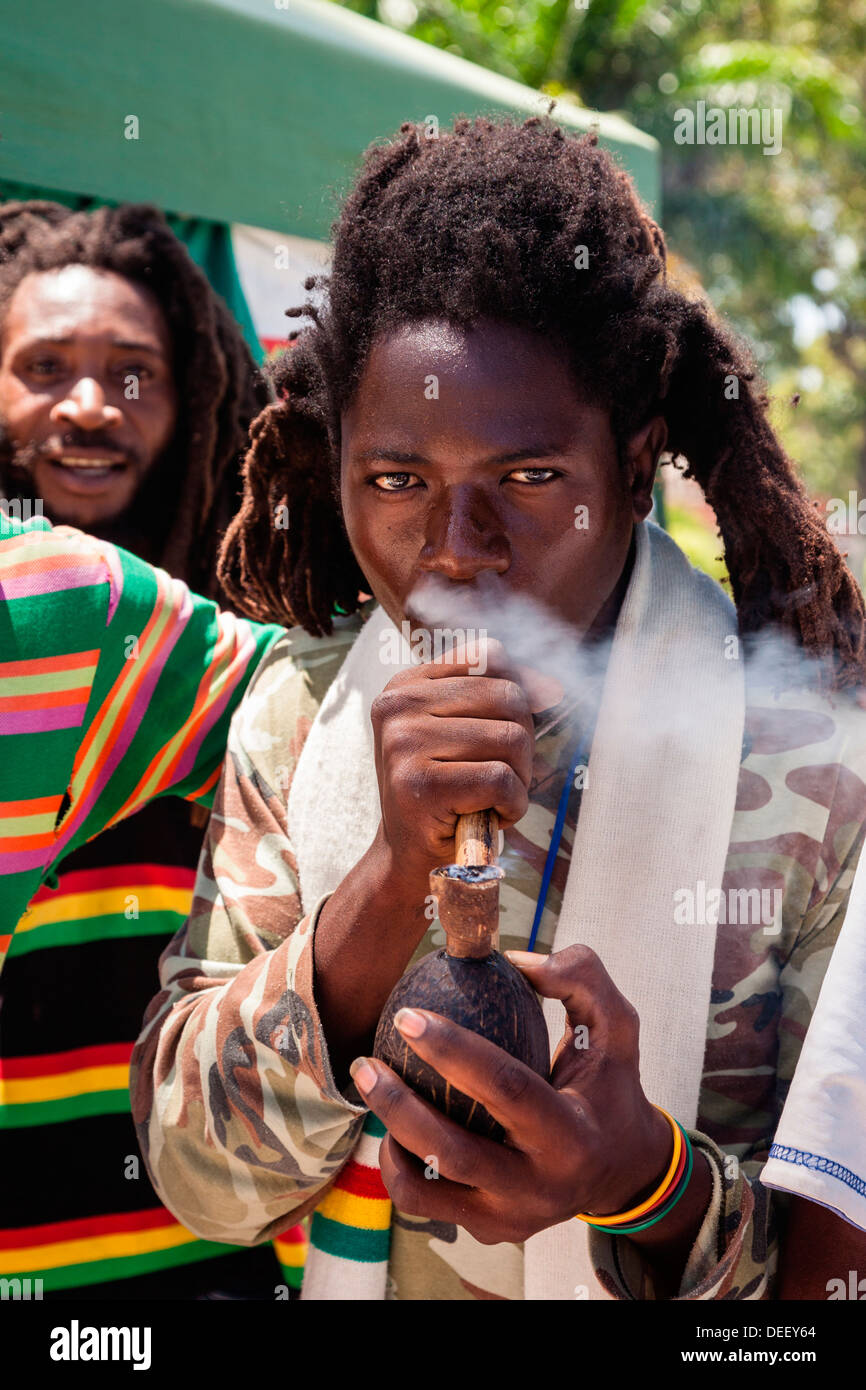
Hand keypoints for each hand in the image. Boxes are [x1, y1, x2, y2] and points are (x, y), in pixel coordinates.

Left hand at [349, 945, 672, 1243]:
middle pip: (452, 1151)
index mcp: (572, 1135)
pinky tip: (394, 1126)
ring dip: (388, 1138)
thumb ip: (580, 979)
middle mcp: (541, 1187)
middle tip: (365, 1061)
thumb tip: (514, 959)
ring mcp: (512, 1218)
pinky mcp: (490, 1231)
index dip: (453, 1049)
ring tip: (372, 1090)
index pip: (505, 1088)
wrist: (624, 1171)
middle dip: (397, 1104)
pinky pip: (427, 1204)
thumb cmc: (611, 1086)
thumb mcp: (616, 1028)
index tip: (408, 1014)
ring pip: (426, 1190)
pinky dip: (400, 1166)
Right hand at [371, 636, 543, 887]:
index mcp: (406, 684)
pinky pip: (501, 779)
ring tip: (490, 797)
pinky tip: (491, 815)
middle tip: (499, 776)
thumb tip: (553, 687)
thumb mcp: (465, 731)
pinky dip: (513, 804)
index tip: (506, 734)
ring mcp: (403, 744)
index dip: (518, 695)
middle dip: (521, 743)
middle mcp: (398, 705)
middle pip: (508, 697)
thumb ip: (501, 697)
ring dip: (518, 778)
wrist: (411, 856)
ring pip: (510, 738)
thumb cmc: (446, 790)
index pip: (490, 656)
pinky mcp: (418, 786)